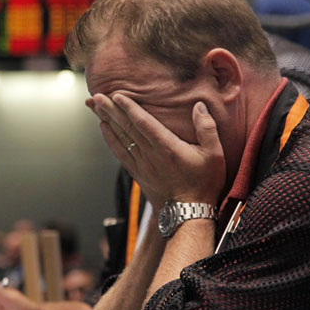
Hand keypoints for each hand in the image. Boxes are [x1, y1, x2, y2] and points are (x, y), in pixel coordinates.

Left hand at [87, 93, 224, 209]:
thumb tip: (199, 106)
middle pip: (126, 127)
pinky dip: (110, 139)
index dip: (129, 108)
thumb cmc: (203, 183)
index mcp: (167, 147)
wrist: (187, 214)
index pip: (144, 123)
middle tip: (96, 96)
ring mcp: (141, 164)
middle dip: (110, 110)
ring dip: (105, 120)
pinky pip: (119, 152)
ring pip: (119, 138)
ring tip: (94, 106)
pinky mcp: (137, 172)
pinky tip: (103, 128)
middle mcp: (150, 154)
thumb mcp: (215, 155)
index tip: (117, 95)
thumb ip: (207, 129)